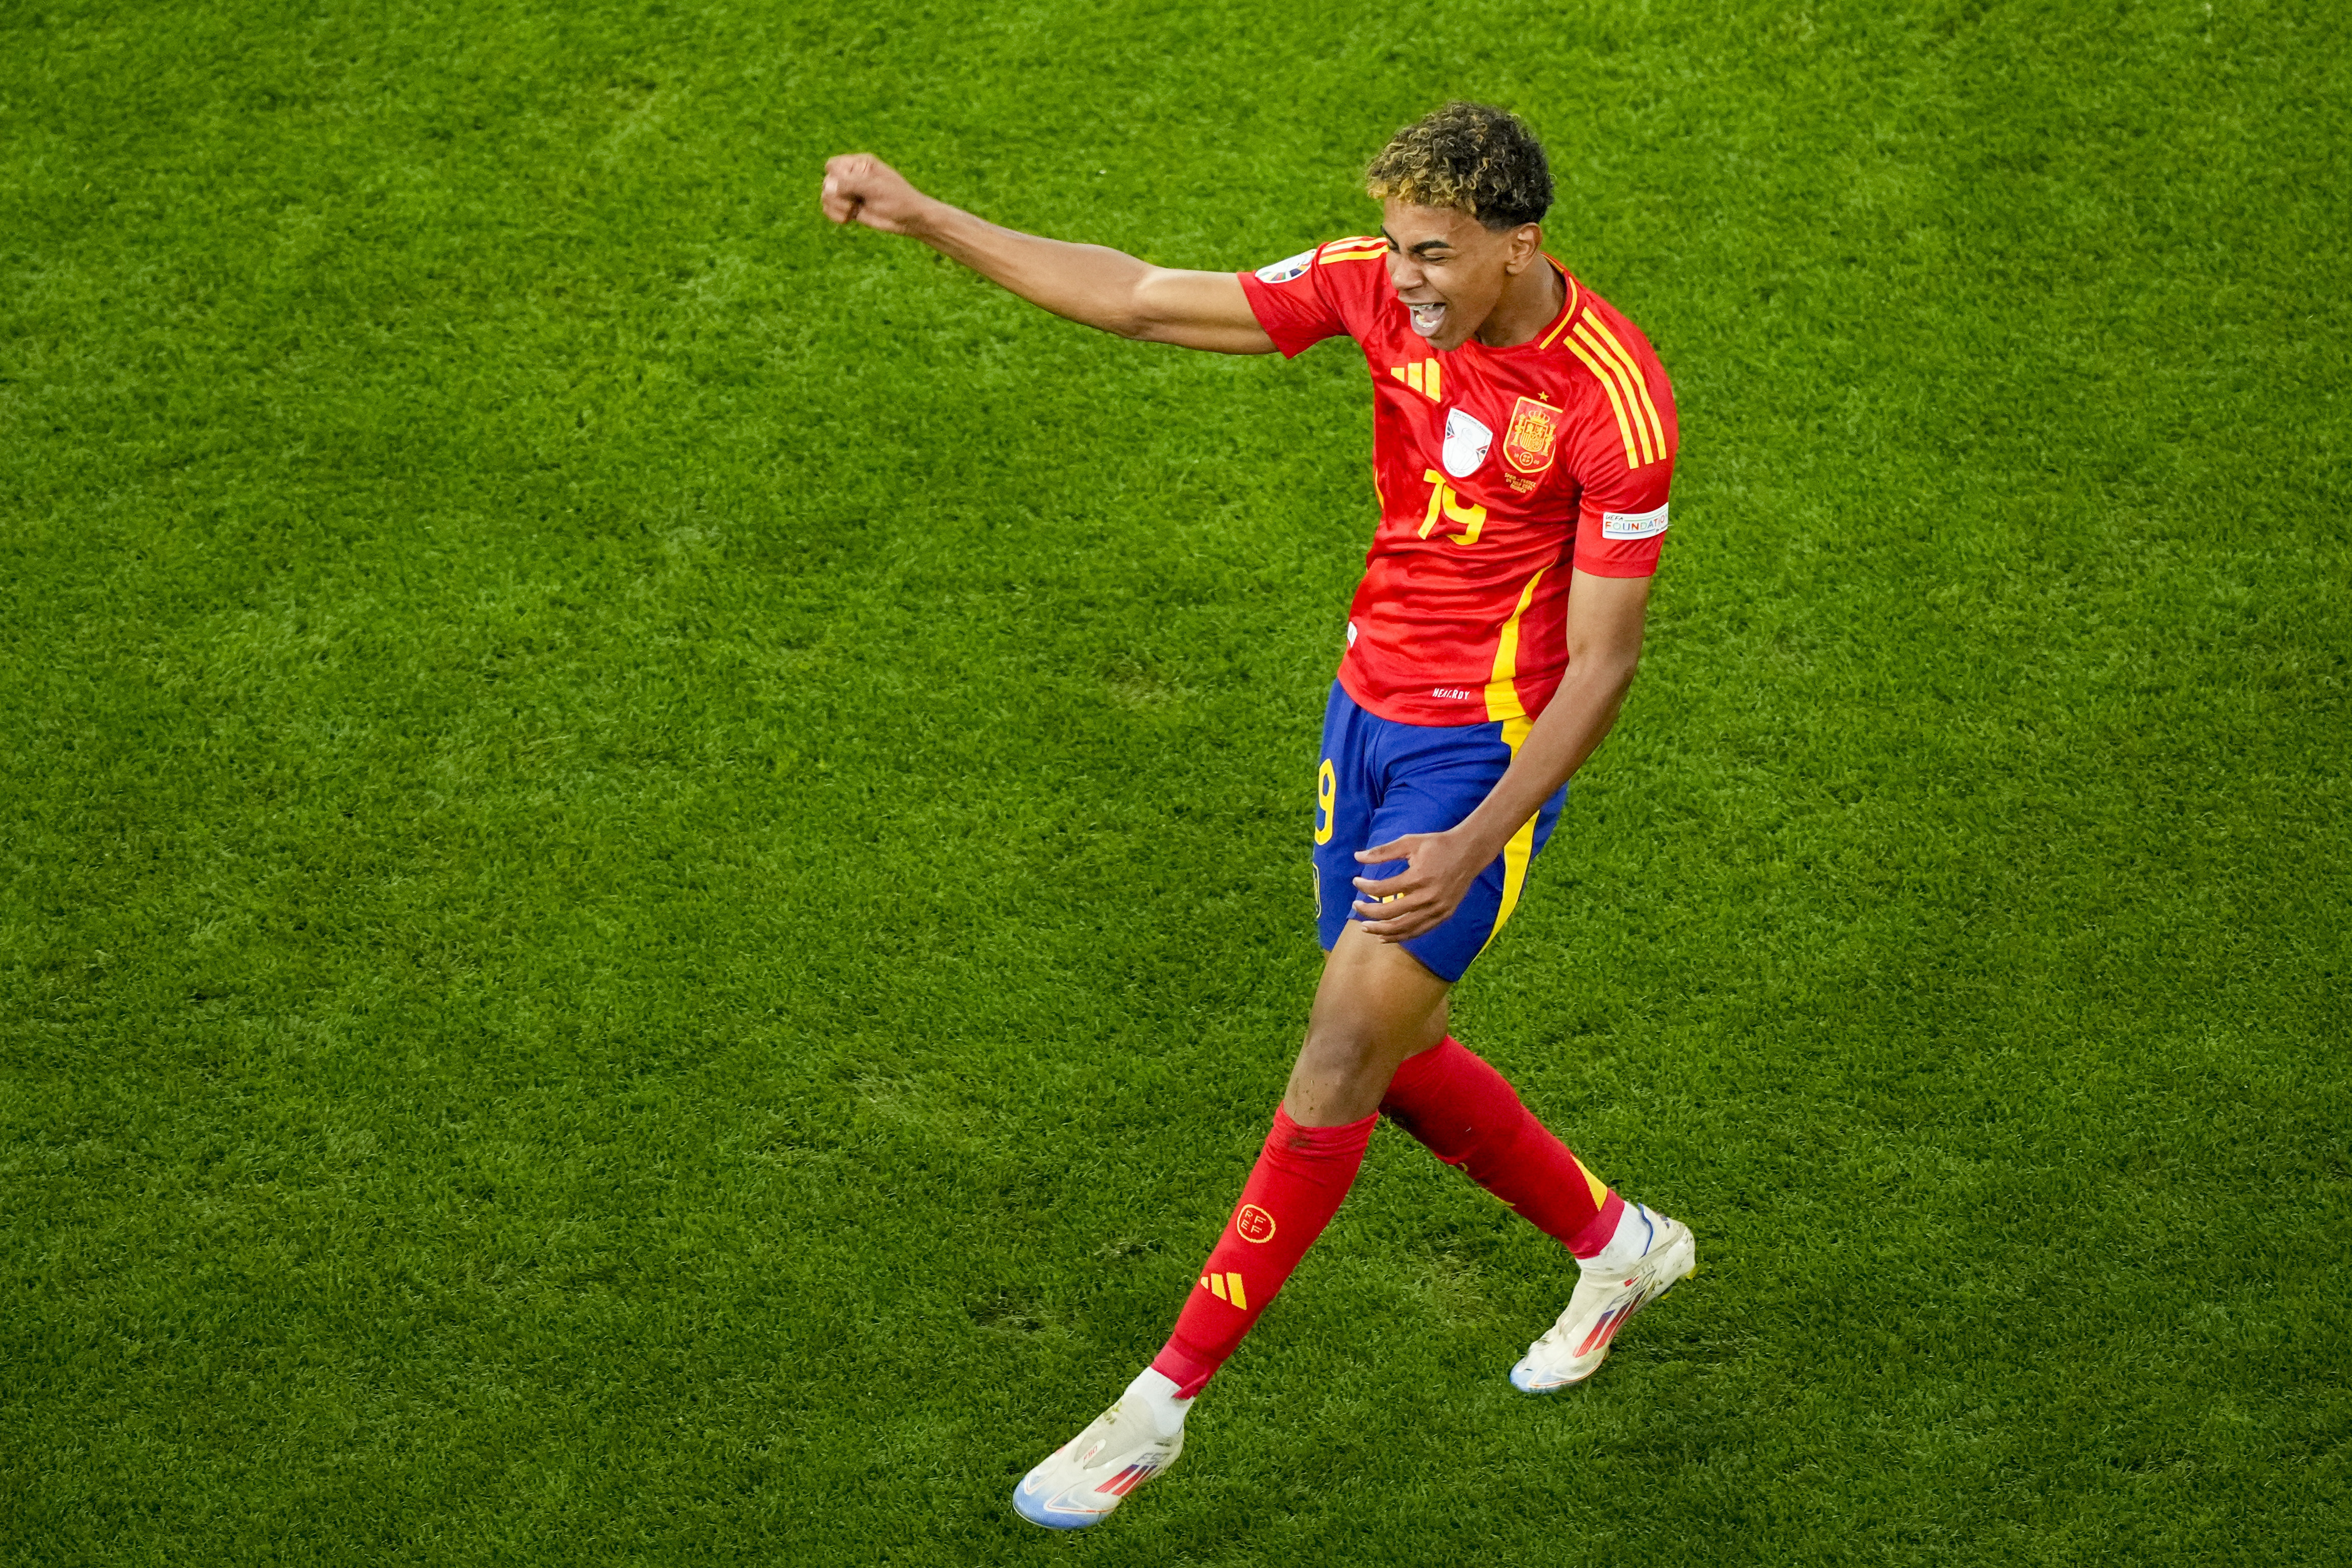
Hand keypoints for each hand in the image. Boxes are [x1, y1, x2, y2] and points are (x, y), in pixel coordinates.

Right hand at [820, 153, 936, 235]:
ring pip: (826, 197)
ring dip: (836, 207)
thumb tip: (827, 187)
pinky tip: (849, 219)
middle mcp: (852, 176)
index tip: (851, 187)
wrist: (909, 219)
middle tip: (853, 203)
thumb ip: (849, 184)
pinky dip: (835, 216)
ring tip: (852, 211)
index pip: (832, 165)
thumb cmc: (897, 199)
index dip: (835, 178)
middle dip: (836, 195)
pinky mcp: (849, 208)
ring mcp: (850, 193)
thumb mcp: (875, 188)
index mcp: (859, 164)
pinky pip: (829, 209)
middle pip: (827, 182)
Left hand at [1350, 828, 1491, 940]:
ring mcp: (1437, 909)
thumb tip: (1357, 856)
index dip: (1365, 887)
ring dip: (1381, 930)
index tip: (1356, 882)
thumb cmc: (1438, 845)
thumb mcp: (1409, 842)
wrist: (1469, 852)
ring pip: (1403, 928)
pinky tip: (1386, 937)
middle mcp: (1427, 897)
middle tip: (1355, 906)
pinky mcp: (1444, 915)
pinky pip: (1418, 931)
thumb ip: (1382, 851)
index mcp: (1417, 877)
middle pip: (1389, 913)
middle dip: (1368, 911)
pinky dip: (1400, 936)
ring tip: (1365, 927)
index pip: (1382, 889)